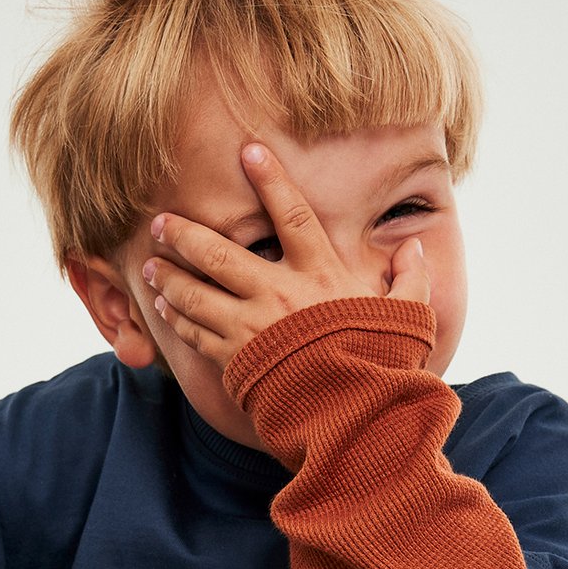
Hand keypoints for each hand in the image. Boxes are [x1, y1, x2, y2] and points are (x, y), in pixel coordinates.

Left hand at [139, 141, 430, 372]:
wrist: (351, 417)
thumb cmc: (381, 364)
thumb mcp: (407, 317)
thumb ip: (410, 280)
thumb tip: (416, 248)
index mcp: (320, 274)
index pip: (292, 214)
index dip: (271, 180)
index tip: (248, 151)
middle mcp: (278, 294)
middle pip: (219, 253)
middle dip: (185, 234)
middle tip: (160, 222)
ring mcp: (251, 328)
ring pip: (196, 294)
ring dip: (169, 277)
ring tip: (150, 266)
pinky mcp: (235, 361)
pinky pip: (197, 334)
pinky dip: (177, 320)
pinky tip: (164, 309)